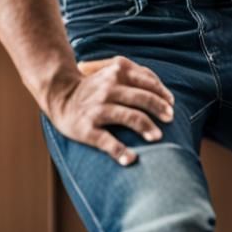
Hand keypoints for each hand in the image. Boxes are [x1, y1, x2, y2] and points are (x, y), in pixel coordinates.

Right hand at [45, 56, 175, 166]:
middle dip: (159, 109)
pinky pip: (106, 141)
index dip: (162, 93)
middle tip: (170, 119)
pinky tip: (131, 159)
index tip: (171, 105)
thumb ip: (135, 75)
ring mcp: (97, 108)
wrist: (60, 95)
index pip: (147, 81)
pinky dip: (120, 151)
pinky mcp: (86, 128)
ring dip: (147, 127)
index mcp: (117, 72)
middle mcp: (107, 88)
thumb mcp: (112, 72)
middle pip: (142, 98)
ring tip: (158, 138)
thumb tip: (162, 90)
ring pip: (129, 116)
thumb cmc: (94, 86)